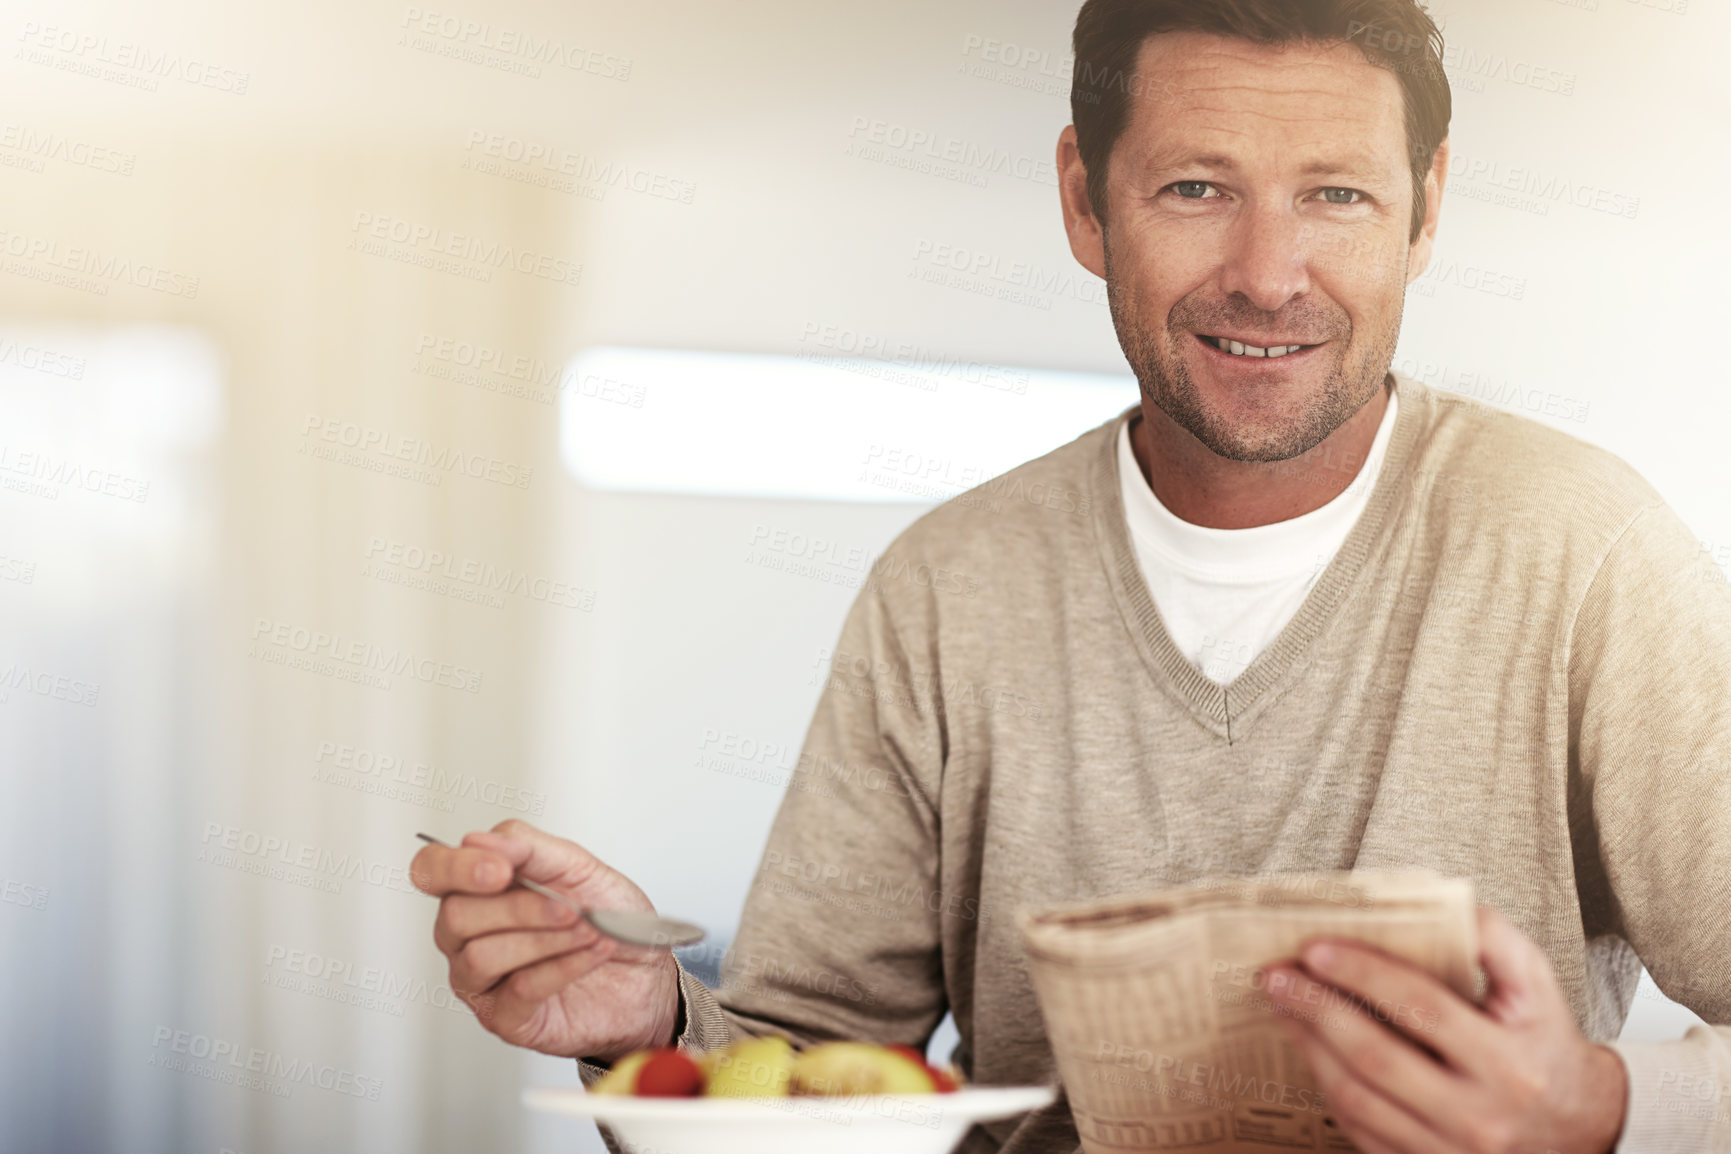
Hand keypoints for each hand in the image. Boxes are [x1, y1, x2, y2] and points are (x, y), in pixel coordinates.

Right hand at [411, 819, 680, 1062]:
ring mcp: (480, 981)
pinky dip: (564, 965)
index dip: (455, 868)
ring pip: (481, 956)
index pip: (430, 870)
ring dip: (546, 938)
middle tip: (570, 906)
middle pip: (456, 915)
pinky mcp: (505, 1018)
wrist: (645, 969)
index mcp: (477, 889)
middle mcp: (467, 936)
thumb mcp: (577, 867)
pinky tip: (592, 952)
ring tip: (589, 930)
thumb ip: (528, 847)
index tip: (501, 869)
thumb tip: (480, 840)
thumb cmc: (605, 916)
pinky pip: (518, 990)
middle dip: (521, 907)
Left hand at [1260, 906, 1627, 1153]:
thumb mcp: (1535, 983)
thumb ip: (1492, 937)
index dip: (1362, 975)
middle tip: (1275, 975)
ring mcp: (1450, 1152)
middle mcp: (1480, 1116)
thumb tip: (1438, 899)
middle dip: (1316, 1010)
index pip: (1422, 1008)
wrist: (1578, 1126)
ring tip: (1282, 1005)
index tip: (1315, 948)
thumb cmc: (1542, 1039)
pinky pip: (1359, 1130)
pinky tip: (1309, 1048)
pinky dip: (1325, 1085)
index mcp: (1510, 1063)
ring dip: (1308, 1047)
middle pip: (1376, 1058)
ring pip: (1357, 1099)